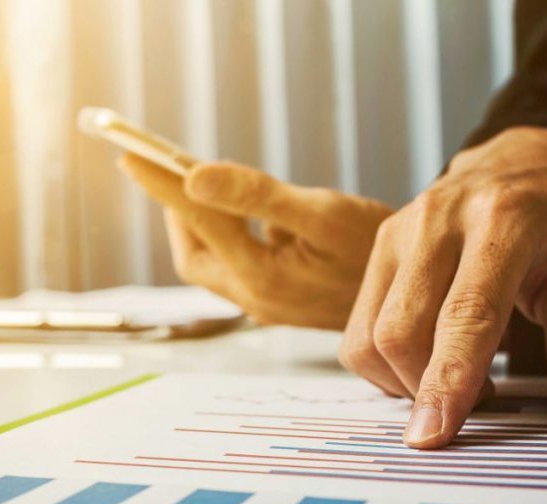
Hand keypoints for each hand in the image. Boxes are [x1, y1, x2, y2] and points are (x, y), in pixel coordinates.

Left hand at [119, 154, 392, 328]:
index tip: (132, 154)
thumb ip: (254, 195)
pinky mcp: (276, 303)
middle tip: (164, 170)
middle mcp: (256, 299)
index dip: (162, 184)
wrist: (414, 294)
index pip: (197, 222)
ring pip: (211, 264)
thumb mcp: (321, 212)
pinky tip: (242, 217)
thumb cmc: (375, 250)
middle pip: (193, 255)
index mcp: (261, 277)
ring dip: (201, 226)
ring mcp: (265, 305)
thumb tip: (193, 177)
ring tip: (200, 188)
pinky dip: (226, 238)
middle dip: (176, 212)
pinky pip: (234, 268)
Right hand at [339, 127, 546, 448]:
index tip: (435, 433)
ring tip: (451, 376)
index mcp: (503, 222)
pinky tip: (425, 356)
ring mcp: (399, 232)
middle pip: (402, 332)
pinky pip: (359, 330)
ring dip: (403, 381)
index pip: (465, 315)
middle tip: (476, 400)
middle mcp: (439, 221)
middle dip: (426, 390)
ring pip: (370, 336)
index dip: (448, 380)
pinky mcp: (377, 247)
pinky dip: (385, 364)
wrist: (517, 160)